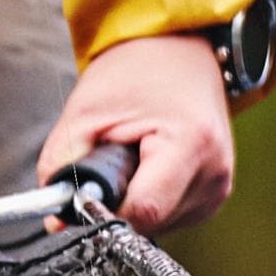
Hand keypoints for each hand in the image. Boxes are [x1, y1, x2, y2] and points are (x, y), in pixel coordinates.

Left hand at [35, 34, 234, 234]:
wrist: (179, 49)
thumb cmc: (136, 72)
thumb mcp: (85, 113)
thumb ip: (62, 170)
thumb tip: (56, 221)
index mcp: (190, 145)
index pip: (143, 213)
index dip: (105, 212)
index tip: (83, 199)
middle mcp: (214, 172)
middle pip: (150, 224)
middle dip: (118, 206)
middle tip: (109, 165)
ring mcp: (219, 185)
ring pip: (159, 226)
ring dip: (134, 204)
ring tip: (133, 158)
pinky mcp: (215, 193)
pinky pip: (171, 217)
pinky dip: (151, 200)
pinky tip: (148, 168)